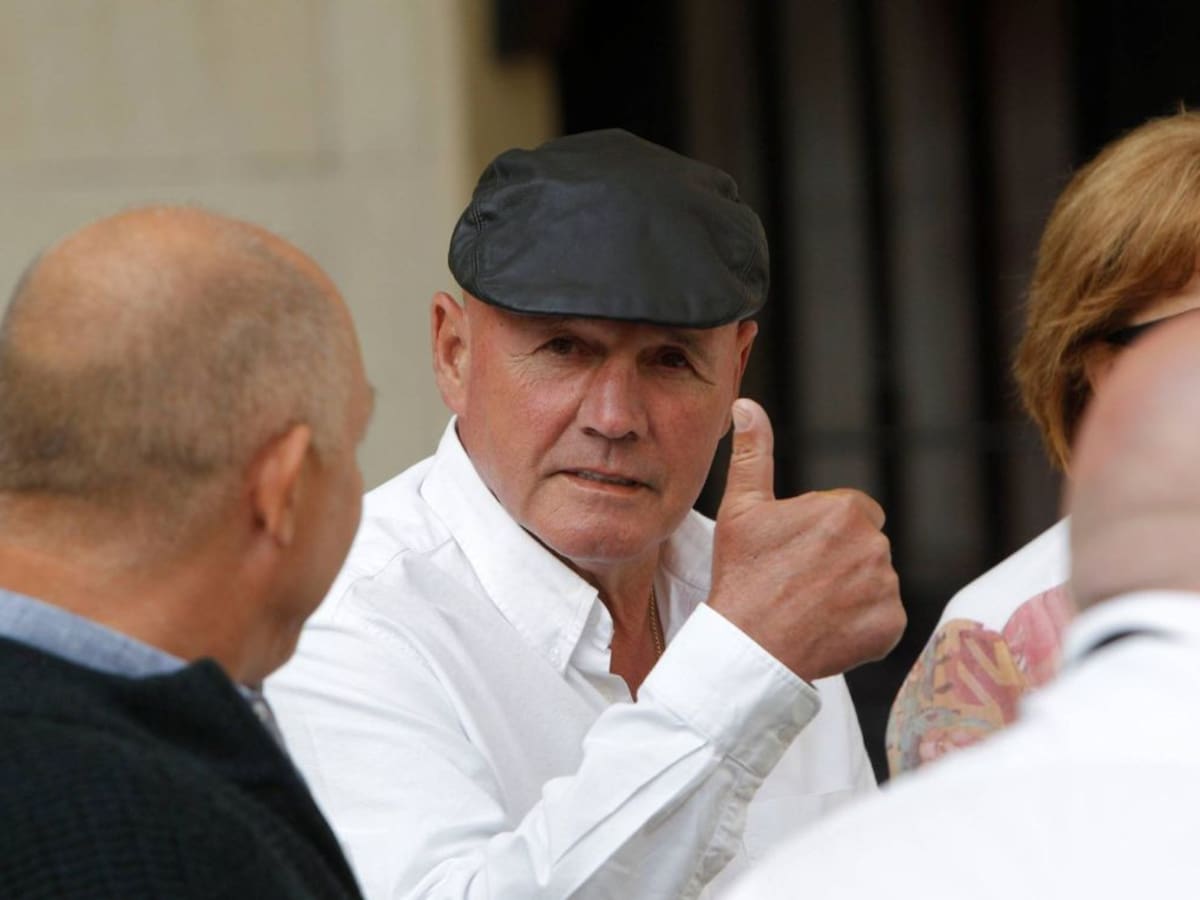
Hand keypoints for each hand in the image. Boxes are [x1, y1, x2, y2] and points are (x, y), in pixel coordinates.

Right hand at [708, 398, 904, 681]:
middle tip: (798, 581)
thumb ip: (754, 453)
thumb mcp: (741, 509)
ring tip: (810, 607)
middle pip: (864, 545)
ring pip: (874, 580)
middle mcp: (875, 544)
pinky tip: (827, 629)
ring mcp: (886, 588)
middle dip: (840, 559)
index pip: (851, 512)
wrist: (748, 647)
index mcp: (845, 509)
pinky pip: (884, 617)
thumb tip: (747, 405)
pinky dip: (862, 625)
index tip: (794, 553)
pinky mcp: (891, 625)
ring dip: (852, 591)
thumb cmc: (742, 576)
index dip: (821, 532)